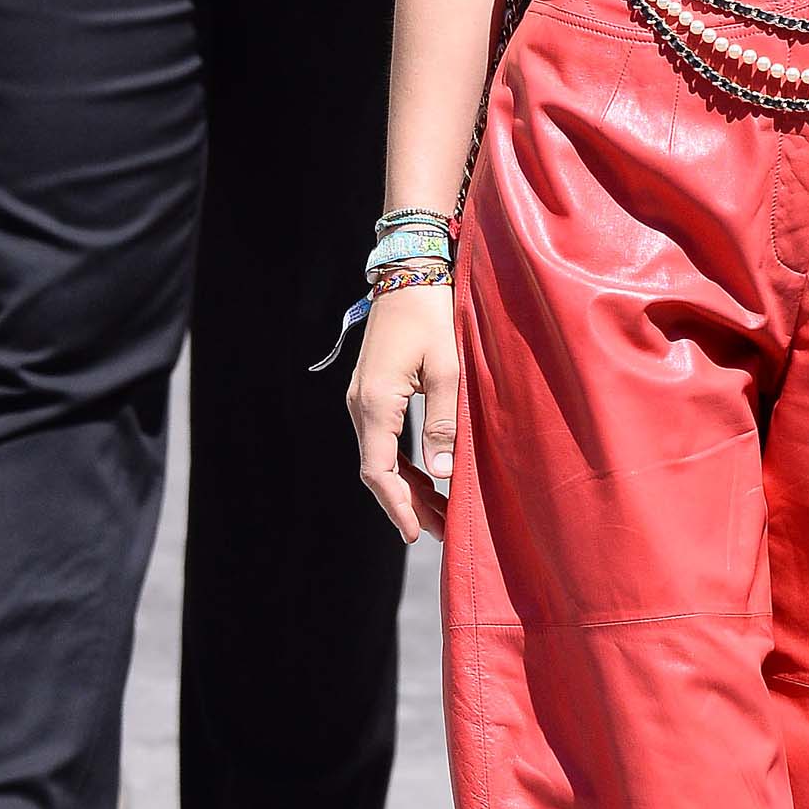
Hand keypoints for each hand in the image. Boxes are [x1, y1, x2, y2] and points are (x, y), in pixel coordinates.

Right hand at [348, 281, 457, 541]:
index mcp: (375, 403)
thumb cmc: (432, 317)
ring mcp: (364, 399)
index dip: (397, 506)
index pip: (378, 471)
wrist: (409, 274)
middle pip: (379, 470)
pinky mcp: (374, 393)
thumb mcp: (447, 369)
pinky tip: (428, 481)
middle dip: (408, 504)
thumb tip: (444, 475)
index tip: (416, 534)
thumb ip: (444, 422)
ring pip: (382, 457)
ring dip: (409, 487)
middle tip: (440, 534)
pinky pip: (385, 440)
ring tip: (440, 516)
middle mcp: (361, 405)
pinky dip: (405, 465)